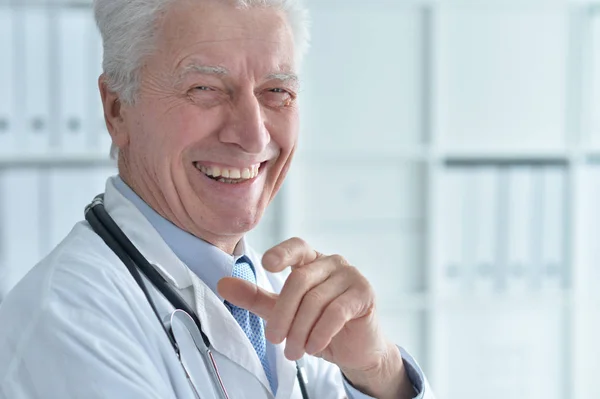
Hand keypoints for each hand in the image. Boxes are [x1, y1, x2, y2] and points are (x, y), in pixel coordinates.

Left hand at [217, 238, 414, 398]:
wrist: (354, 349)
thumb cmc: (318, 325)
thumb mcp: (282, 311)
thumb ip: (255, 297)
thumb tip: (222, 284)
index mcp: (311, 260)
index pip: (296, 246)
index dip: (281, 253)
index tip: (267, 265)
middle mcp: (332, 262)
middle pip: (299, 281)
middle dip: (283, 314)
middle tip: (275, 340)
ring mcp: (351, 275)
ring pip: (316, 300)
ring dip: (300, 330)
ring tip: (294, 351)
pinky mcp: (364, 293)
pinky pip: (336, 311)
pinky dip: (320, 332)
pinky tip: (314, 347)